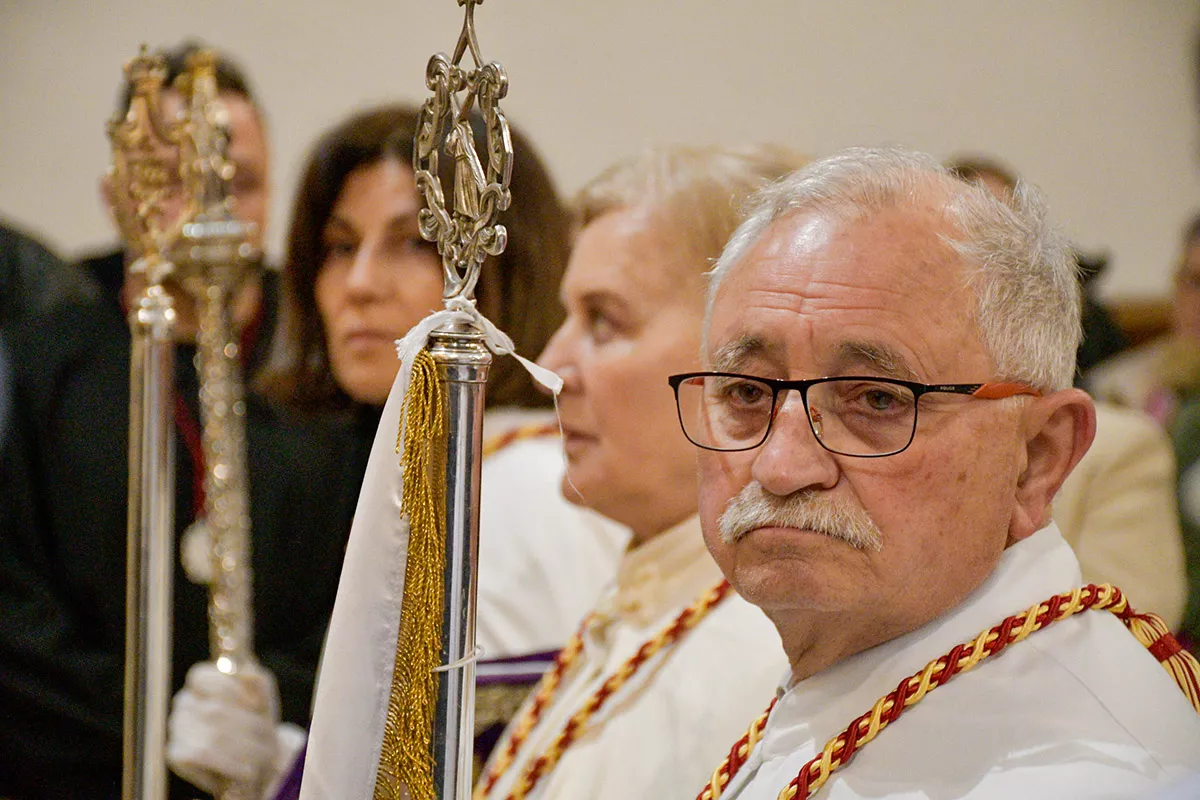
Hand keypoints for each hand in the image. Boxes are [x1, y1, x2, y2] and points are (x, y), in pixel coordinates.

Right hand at [167, 661, 280, 794]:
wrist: (258, 760)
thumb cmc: (258, 723)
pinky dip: (230, 763)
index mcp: (201, 682)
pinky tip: (247, 769)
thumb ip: (258, 682)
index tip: (256, 705)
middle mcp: (184, 702)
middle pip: (215, 710)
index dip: (230, 689)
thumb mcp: (264, 700)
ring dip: (244, 748)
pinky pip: (203, 756)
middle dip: (248, 726)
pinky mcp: (176, 753)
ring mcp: (177, 727)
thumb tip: (247, 672)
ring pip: (212, 736)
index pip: (201, 676)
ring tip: (263, 756)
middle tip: (269, 738)